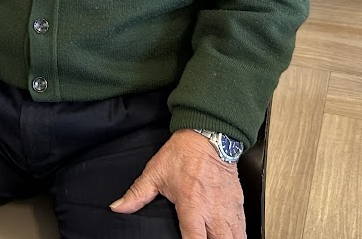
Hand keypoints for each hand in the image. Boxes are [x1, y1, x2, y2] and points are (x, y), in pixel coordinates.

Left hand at [111, 131, 245, 238]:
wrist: (208, 134)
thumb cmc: (184, 153)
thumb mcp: (155, 173)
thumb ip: (137, 194)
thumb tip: (118, 207)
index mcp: (192, 205)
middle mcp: (213, 211)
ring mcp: (228, 208)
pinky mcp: (239, 204)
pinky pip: (243, 229)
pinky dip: (237, 237)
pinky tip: (229, 238)